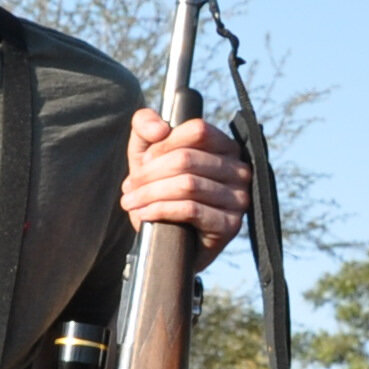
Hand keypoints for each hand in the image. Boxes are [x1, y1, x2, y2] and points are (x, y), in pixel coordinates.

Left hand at [121, 109, 251, 260]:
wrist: (170, 242)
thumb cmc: (161, 190)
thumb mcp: (147, 153)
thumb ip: (146, 126)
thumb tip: (161, 128)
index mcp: (225, 147)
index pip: (198, 131)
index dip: (164, 145)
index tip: (143, 161)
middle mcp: (239, 170)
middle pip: (188, 159)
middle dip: (150, 174)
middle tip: (129, 188)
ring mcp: (239, 198)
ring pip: (188, 184)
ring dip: (150, 194)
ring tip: (131, 202)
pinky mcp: (230, 224)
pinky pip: (192, 209)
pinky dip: (161, 210)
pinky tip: (144, 214)